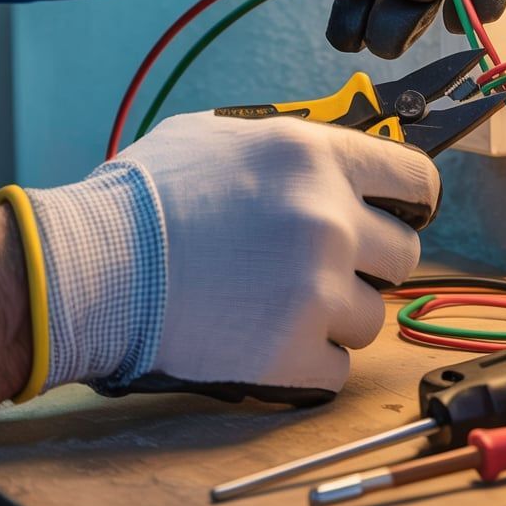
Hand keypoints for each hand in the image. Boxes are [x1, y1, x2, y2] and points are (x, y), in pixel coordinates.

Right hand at [22, 112, 440, 401]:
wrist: (88, 270)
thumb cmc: (145, 200)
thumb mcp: (223, 137)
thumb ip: (294, 147)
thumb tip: (338, 157)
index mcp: (316, 159)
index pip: (417, 181)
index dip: (410, 201)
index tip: (398, 214)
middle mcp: (329, 221)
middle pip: (405, 254)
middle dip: (370, 263)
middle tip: (324, 266)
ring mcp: (315, 291)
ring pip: (372, 317)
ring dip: (336, 316)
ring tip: (278, 305)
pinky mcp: (293, 354)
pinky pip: (339, 368)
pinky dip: (311, 362)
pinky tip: (268, 340)